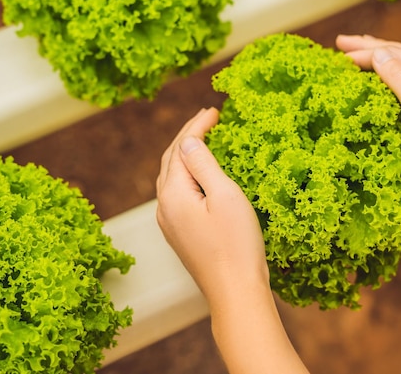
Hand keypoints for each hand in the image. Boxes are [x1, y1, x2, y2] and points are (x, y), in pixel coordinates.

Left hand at [155, 108, 268, 309]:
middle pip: (171, 161)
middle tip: (209, 118)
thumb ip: (203, 163)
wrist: (235, 292)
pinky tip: (201, 176)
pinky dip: (189, 176)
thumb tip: (188, 140)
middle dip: (188, 136)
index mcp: (172, 194)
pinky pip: (179, 194)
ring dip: (187, 155)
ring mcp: (170, 223)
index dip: (196, 126)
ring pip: (173, 178)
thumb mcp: (224, 195)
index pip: (180, 148)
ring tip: (204, 139)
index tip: (214, 110)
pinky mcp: (181, 235)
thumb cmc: (235, 244)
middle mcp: (164, 207)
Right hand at [336, 34, 400, 193]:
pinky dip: (389, 76)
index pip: (390, 53)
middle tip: (341, 42)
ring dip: (378, 59)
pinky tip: (384, 80)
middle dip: (367, 47)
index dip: (362, 53)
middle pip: (396, 53)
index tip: (337, 55)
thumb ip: (397, 77)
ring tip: (360, 53)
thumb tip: (377, 54)